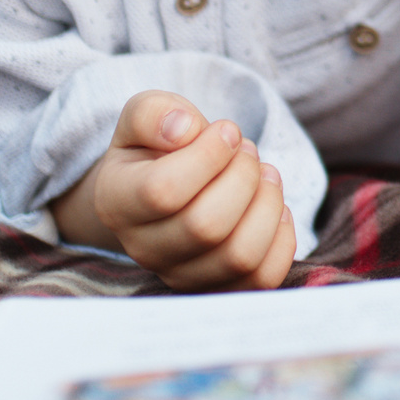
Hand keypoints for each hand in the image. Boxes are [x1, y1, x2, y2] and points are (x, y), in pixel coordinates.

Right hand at [52, 92, 295, 290]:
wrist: (162, 186)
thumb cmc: (157, 146)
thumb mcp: (145, 115)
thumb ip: (154, 113)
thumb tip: (183, 129)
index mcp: (117, 202)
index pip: (163, 191)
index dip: (209, 155)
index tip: (227, 130)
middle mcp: (144, 248)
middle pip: (207, 227)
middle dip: (243, 177)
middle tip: (247, 151)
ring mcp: (181, 275)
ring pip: (239, 256)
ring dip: (267, 205)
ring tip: (266, 174)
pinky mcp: (218, 287)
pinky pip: (261, 278)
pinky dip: (281, 238)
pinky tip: (274, 207)